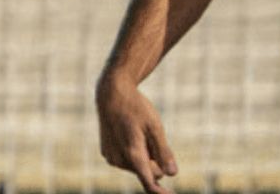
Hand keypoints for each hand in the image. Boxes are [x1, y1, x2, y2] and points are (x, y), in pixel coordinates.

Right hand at [97, 77, 178, 193]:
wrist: (111, 94)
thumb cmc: (136, 108)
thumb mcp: (155, 126)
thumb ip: (163, 152)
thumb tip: (172, 174)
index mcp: (133, 154)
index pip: (148, 182)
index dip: (160, 192)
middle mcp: (119, 160)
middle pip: (147, 171)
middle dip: (156, 162)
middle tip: (154, 137)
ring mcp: (112, 158)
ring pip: (137, 166)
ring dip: (145, 156)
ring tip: (140, 132)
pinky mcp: (107, 154)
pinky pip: (127, 160)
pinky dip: (134, 152)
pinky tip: (131, 133)